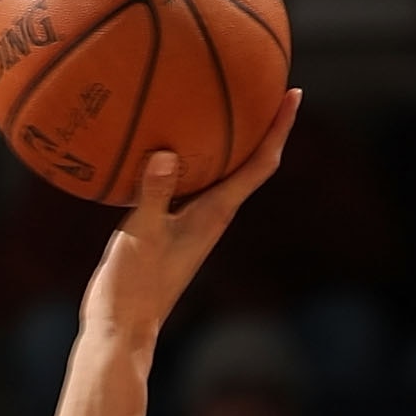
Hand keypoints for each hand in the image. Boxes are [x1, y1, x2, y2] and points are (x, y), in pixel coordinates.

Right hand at [82, 91, 299, 348]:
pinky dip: (182, 158)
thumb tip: (166, 154)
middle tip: (264, 83)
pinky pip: (184, 183)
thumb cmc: (134, 289)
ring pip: (218, 172)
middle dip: (259, 124)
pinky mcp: (170, 230)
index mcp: (214, 214)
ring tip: (220, 101)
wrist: (122, 331)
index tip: (293, 94)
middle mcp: (210, 217)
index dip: (278, 128)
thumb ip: (154, 195)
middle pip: (246, 162)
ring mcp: (191, 225)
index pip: (258, 165)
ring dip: (225, 139)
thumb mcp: (142, 236)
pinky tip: (160, 142)